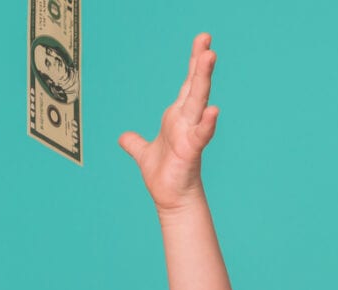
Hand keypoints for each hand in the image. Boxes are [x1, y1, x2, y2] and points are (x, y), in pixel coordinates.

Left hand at [119, 34, 219, 213]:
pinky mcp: (192, 150)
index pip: (187, 84)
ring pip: (198, 101)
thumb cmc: (164, 176)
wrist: (171, 199)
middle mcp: (186, 121)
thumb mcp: (143, 153)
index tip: (202, 41)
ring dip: (204, 79)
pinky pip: (200, 134)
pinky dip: (206, 123)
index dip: (193, 62)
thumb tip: (124, 138)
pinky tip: (213, 111)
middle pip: (194, 86)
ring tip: (210, 57)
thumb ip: (135, 142)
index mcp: (177, 117)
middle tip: (207, 41)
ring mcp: (191, 134)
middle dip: (200, 63)